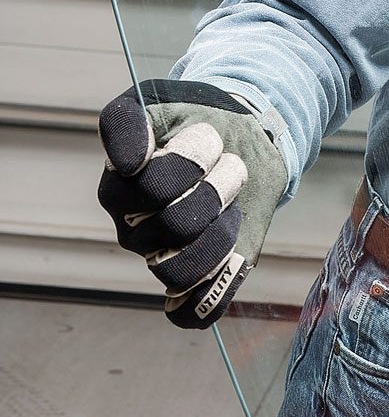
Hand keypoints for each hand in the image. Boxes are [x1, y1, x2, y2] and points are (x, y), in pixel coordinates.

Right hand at [97, 79, 287, 326]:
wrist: (242, 139)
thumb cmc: (197, 119)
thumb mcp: (161, 102)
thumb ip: (130, 125)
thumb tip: (125, 163)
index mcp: (119, 189)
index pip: (151, 190)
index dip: (189, 163)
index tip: (208, 136)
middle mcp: (134, 230)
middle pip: (176, 227)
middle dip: (217, 189)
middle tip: (231, 165)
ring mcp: (163, 258)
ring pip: (181, 272)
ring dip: (222, 232)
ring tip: (234, 200)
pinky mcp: (199, 281)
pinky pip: (191, 313)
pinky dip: (215, 290)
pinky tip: (235, 257)